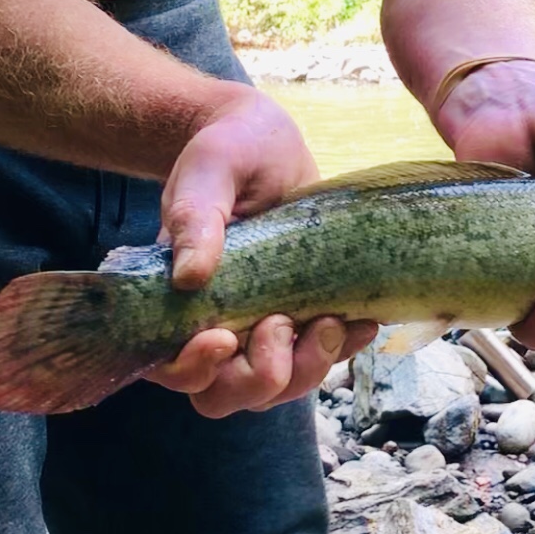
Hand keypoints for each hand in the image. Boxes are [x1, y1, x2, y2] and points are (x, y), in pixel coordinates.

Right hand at [149, 86, 378, 416]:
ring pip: (278, 387)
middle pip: (228, 393)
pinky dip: (342, 350)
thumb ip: (195, 216)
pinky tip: (362, 322)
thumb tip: (189, 275)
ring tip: (331, 323)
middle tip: (284, 323)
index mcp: (174, 302)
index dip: (195, 369)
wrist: (266, 140)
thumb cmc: (225, 151)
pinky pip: (320, 357)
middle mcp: (214, 325)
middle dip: (262, 377)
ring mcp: (260, 326)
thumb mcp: (209, 170)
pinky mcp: (302, 315)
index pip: (172, 367)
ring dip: (307, 368)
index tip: (223, 338)